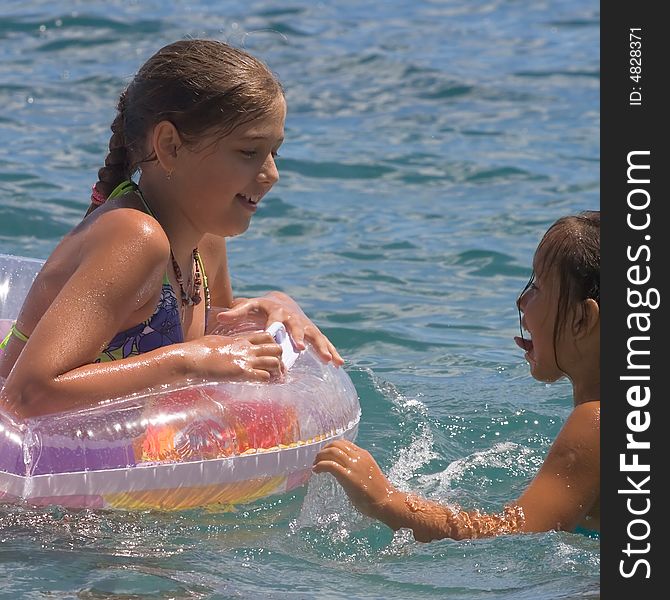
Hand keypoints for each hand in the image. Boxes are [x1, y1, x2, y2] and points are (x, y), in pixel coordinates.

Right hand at [193, 331, 283, 381]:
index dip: (272, 345)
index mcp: (241, 340)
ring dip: (276, 371)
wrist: (192, 357)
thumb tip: (223, 346)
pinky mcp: (242, 372)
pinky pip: (264, 376)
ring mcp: (246, 360)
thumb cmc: (198, 350)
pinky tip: (262, 384)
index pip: (267, 336)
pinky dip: (267, 381)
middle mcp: (247, 348)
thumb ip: (226, 343)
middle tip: (277, 368)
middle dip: (279, 358)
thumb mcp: (216, 341)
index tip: (271, 354)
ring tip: (273, 379)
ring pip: (275, 362)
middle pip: (276, 348)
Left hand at [215, 291, 343, 365]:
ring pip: (315, 336)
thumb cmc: (261, 308)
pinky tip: (340, 364)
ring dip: (323, 348)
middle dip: (300, 338)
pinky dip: (332, 352)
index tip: (273, 335)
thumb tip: (219, 317)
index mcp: (276, 312)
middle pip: (297, 328)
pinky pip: (324, 342)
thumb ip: (236, 312)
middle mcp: (293, 318)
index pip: (275, 320)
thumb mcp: (249, 306)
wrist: (282, 302)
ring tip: (331, 361)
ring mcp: (305, 325)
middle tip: (301, 349)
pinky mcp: (313, 332)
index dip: (275, 328)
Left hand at [313, 439, 399, 520]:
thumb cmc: (378, 491)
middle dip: (324, 450)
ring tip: (315, 465)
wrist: (386, 501)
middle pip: (336, 445)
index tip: (325, 455)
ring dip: (320, 457)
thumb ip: (358, 467)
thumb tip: (344, 470)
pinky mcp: (348, 476)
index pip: (344, 443)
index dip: (331, 447)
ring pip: (332, 452)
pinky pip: (330, 465)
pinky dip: (320, 466)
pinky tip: (316, 471)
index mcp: (364, 454)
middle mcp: (358, 456)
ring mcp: (354, 465)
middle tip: (317, 459)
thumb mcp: (368, 472)